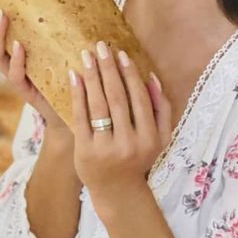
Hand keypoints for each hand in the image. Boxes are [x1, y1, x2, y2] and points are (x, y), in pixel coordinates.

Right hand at [0, 0, 68, 133]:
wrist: (76, 106)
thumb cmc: (69, 69)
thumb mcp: (63, 42)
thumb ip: (63, 19)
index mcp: (13, 48)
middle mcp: (8, 60)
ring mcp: (15, 75)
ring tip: (1, 14)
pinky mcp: (26, 90)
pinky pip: (16, 74)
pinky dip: (17, 59)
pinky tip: (19, 45)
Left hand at [69, 40, 172, 200]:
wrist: (118, 191)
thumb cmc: (139, 157)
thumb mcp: (160, 139)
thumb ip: (162, 109)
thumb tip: (152, 77)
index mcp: (150, 138)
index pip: (138, 99)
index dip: (129, 74)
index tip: (121, 54)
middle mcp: (129, 143)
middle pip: (117, 98)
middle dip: (108, 69)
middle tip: (100, 46)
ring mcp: (105, 148)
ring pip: (98, 106)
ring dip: (92, 77)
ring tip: (86, 56)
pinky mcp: (85, 151)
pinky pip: (81, 117)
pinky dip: (78, 95)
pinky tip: (75, 76)